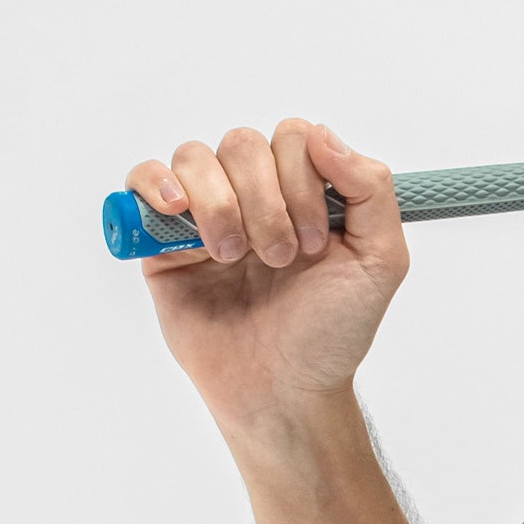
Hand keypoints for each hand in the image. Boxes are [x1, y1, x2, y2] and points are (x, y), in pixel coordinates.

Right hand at [124, 119, 406, 429]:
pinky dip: (155, 184)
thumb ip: (371, 187)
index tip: (316, 242)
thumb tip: (322, 134)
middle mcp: (256, 195)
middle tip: (279, 259)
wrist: (283, 389)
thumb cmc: (331, 331)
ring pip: (195, 157)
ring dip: (220, 205)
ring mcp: (206, 215)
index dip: (302, 181)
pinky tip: (178, 212)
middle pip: (243, 144)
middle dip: (265, 201)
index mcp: (305, 190)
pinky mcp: (162, 242)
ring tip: (234, 258)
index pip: (293, 136)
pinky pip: (142, 181)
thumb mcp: (381, 259)